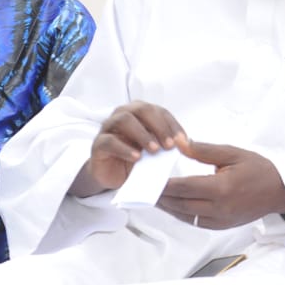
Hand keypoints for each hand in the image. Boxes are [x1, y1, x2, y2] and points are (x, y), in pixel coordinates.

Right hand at [70, 101, 186, 196]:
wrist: (113, 174)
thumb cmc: (137, 157)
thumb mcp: (155, 150)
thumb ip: (167, 143)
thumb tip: (186, 144)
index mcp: (140, 112)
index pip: (160, 112)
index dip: (172, 124)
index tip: (183, 140)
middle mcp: (124, 114)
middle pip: (142, 110)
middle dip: (159, 126)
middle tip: (170, 145)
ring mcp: (108, 128)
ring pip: (124, 120)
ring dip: (142, 134)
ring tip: (154, 150)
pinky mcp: (98, 144)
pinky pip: (109, 141)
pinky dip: (124, 148)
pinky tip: (137, 158)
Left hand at [156, 140, 284, 229]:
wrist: (280, 191)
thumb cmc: (259, 170)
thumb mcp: (232, 153)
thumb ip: (203, 150)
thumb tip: (180, 144)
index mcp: (221, 188)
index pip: (183, 187)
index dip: (163, 184)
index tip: (148, 178)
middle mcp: (219, 208)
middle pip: (179, 203)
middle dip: (160, 196)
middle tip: (144, 188)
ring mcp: (219, 220)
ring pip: (184, 215)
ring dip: (167, 206)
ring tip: (153, 196)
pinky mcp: (221, 226)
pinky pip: (194, 221)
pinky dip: (180, 213)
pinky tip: (173, 204)